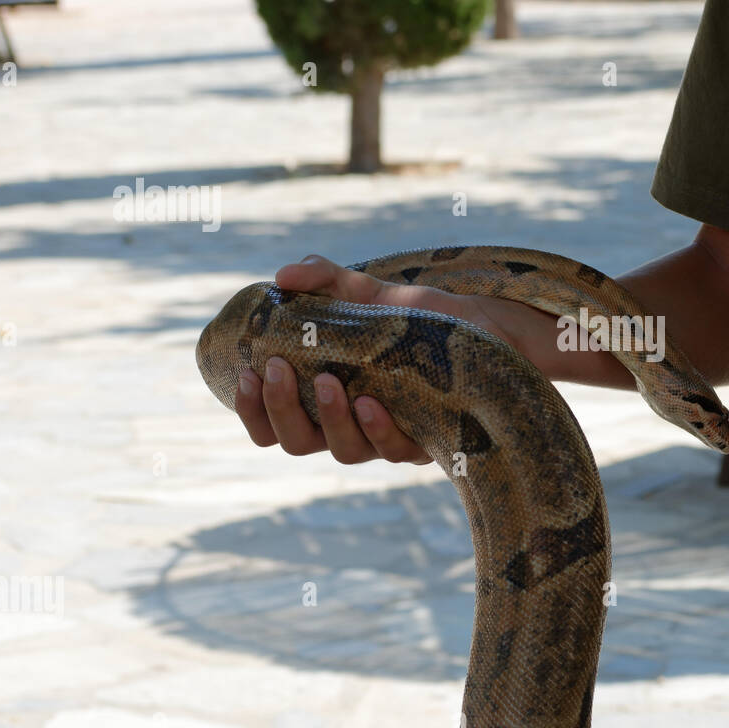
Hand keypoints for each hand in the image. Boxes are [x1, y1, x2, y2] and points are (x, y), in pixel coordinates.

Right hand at [234, 254, 544, 465]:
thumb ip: (325, 279)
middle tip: (280, 370)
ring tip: (332, 383)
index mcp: (323, 398)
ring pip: (343, 452)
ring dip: (330, 420)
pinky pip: (395, 450)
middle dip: (282, 411)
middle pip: (298, 443)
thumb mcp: (367, 291)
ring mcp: (388, 437)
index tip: (246, 376)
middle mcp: (350, 426)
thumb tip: (283, 275)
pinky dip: (379, 430)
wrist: (482, 326)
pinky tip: (372, 405)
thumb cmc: (417, 316)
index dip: (253, 411)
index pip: (272, 424)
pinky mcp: (428, 441)